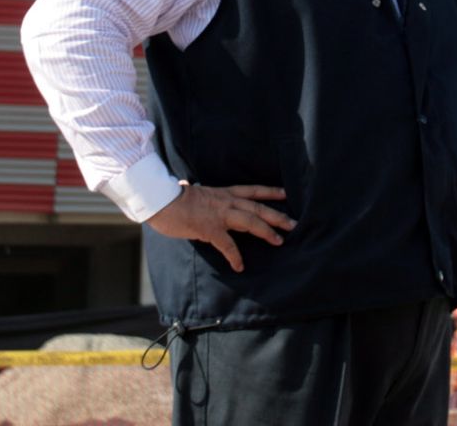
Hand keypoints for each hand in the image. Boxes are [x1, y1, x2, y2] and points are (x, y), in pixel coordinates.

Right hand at [145, 182, 294, 272]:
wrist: (162, 200)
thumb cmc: (176, 198)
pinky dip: (235, 256)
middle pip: (258, 207)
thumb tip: (215, 208)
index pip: (253, 190)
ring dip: (267, 231)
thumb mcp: (200, 195)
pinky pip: (228, 245)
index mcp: (224, 193)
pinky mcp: (210, 228)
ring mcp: (220, 214)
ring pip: (251, 221)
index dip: (270, 192)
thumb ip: (211, 202)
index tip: (286, 193)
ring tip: (279, 241)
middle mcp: (226, 201)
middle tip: (294, 224)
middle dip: (277, 216)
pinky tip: (240, 266)